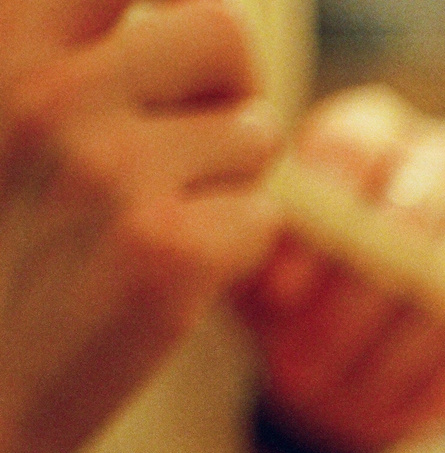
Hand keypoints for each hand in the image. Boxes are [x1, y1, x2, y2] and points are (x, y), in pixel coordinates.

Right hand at [0, 0, 279, 452]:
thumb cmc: (8, 249)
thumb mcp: (10, 124)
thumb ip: (73, 57)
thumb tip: (185, 7)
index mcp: (4, 52)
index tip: (180, 23)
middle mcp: (49, 96)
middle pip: (220, 32)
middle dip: (229, 90)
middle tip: (195, 147)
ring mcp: (108, 172)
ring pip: (255, 135)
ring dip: (231, 182)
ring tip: (157, 225)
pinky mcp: (167, 250)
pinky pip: (264, 218)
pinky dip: (237, 252)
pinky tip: (169, 279)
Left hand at [236, 86, 444, 452]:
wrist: (358, 376)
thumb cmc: (301, 312)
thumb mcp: (261, 282)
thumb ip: (260, 259)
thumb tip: (280, 280)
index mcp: (374, 133)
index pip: (353, 144)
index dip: (317, 223)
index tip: (278, 295)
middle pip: (416, 210)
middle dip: (356, 303)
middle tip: (307, 370)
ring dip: (398, 351)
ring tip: (349, 404)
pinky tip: (407, 412)